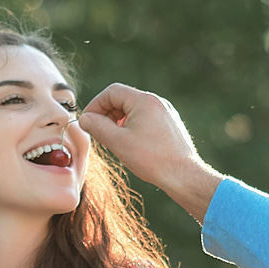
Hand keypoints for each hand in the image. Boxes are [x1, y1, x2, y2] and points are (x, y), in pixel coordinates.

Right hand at [78, 84, 222, 220]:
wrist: (184, 175)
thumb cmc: (152, 159)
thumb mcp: (117, 142)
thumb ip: (97, 126)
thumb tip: (84, 119)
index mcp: (144, 100)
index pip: (111, 92)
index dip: (95, 105)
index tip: (88, 122)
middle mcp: (157, 102)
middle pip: (123, 99)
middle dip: (107, 114)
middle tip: (99, 133)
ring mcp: (166, 113)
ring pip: (135, 110)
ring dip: (119, 122)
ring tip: (115, 141)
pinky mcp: (171, 125)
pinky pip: (147, 120)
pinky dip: (134, 128)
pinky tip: (132, 146)